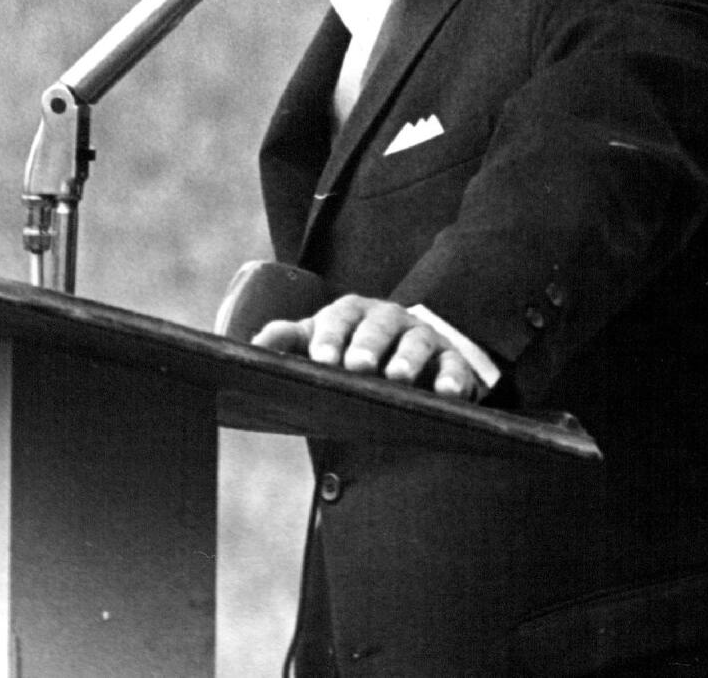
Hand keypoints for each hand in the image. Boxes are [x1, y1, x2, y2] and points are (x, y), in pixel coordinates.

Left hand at [251, 294, 485, 400]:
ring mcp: (421, 337)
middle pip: (378, 326)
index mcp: (353, 314)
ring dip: (407, 359)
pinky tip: (448, 393)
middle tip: (357, 366)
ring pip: (416, 342)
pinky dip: (453, 378)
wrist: (407, 351)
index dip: (330, 336)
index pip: (339, 317)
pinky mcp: (451, 359)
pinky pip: (454, 365)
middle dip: (367, 344)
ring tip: (398, 378)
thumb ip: (289, 339)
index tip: (321, 358)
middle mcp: (388, 319)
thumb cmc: (352, 347)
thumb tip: (253, 344)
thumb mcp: (320, 340)